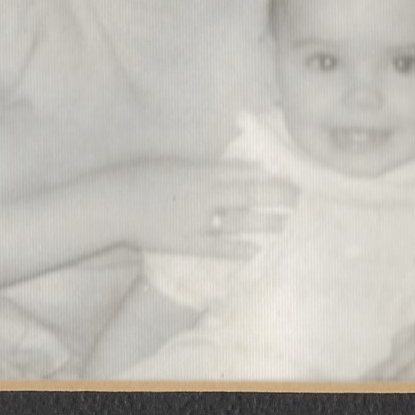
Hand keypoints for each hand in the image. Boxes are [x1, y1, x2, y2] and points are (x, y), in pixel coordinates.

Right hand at [114, 159, 296, 256]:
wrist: (115, 203)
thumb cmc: (143, 178)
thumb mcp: (176, 164)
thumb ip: (204, 166)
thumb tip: (232, 165)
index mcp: (199, 172)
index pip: (242, 171)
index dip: (267, 173)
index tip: (288, 173)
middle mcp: (202, 195)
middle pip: (248, 193)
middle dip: (275, 194)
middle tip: (299, 195)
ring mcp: (195, 220)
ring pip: (237, 221)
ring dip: (264, 222)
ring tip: (285, 222)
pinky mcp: (185, 242)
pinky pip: (216, 248)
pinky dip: (236, 249)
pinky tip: (256, 251)